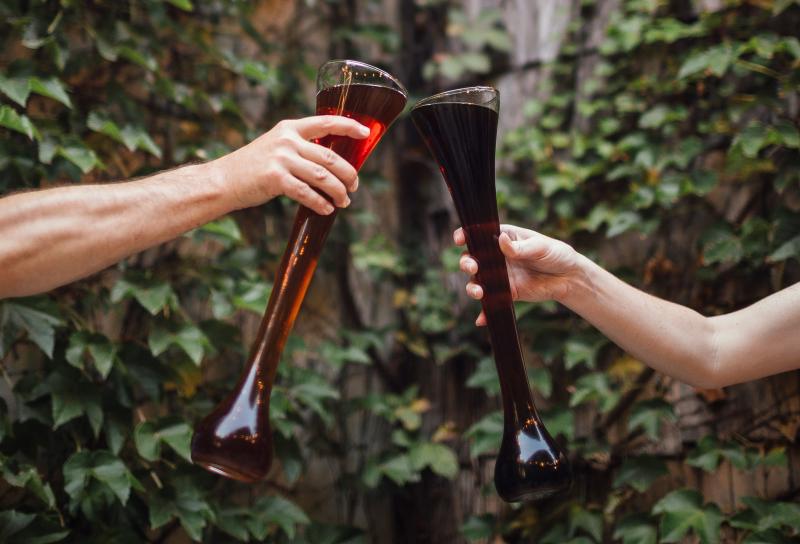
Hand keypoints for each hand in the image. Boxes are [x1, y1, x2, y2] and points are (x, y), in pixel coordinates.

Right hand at [214, 116, 369, 214]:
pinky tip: (326, 209)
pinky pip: (307, 193)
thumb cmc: (254, 167)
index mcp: (290, 128)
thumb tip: (331, 164)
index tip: (365, 134)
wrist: (224, 180)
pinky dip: (320, 203)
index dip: (349, 126)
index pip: (326, 122)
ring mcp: (281, 158)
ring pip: (323, 176)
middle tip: (354, 186)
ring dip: (338, 191)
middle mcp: (287, 140)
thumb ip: (300, 148)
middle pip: (330, 157)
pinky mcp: (275, 178)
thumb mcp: (276, 147)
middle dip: (348, 174)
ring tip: (344, 202)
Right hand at [454, 224, 581, 325]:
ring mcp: (500, 276)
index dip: (466, 236)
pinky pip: (491, 302)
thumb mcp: (540, 247)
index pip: (479, 235)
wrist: (569, 277)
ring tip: (479, 293)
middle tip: (472, 268)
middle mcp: (496, 257)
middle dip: (467, 263)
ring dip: (473, 287)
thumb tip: (501, 241)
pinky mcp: (507, 293)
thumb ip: (519, 247)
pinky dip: (484, 312)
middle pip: (473, 259)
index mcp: (503, 238)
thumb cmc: (555, 254)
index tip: (459, 240)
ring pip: (478, 282)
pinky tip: (481, 320)